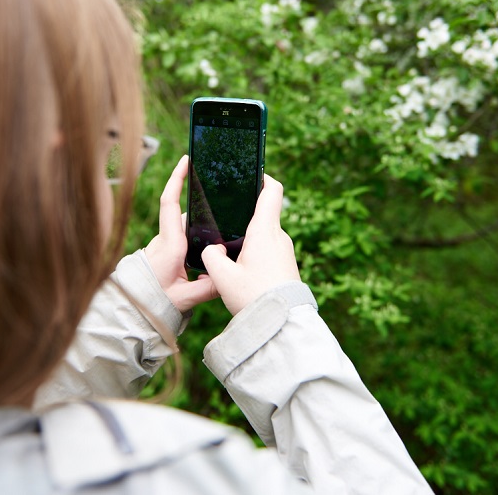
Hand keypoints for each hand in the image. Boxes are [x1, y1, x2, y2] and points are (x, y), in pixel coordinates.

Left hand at [144, 155, 218, 312]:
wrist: (134, 309)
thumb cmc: (154, 302)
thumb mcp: (185, 299)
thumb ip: (209, 288)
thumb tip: (228, 277)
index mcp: (170, 245)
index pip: (170, 203)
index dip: (176, 179)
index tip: (186, 161)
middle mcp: (165, 240)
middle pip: (186, 214)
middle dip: (203, 206)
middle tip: (224, 195)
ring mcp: (164, 244)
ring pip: (187, 228)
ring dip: (202, 228)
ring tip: (224, 228)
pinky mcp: (166, 251)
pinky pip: (183, 237)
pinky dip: (196, 238)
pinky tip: (211, 248)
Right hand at [201, 174, 300, 314]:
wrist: (283, 324)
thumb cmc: (254, 297)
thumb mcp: (222, 277)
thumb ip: (211, 256)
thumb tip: (212, 249)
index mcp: (265, 231)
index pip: (272, 191)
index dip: (263, 177)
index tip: (252, 173)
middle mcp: (279, 236)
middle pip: (265, 212)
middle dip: (246, 211)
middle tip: (226, 214)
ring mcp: (285, 251)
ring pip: (265, 233)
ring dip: (249, 235)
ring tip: (229, 247)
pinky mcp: (286, 265)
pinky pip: (269, 248)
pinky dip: (255, 249)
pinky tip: (240, 264)